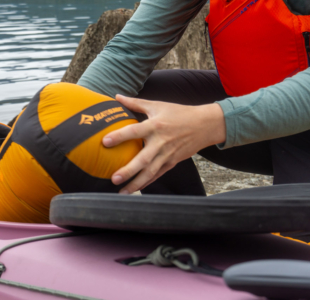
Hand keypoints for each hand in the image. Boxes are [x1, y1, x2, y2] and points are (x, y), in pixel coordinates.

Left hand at [104, 95, 226, 193]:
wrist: (204, 125)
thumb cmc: (179, 113)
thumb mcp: (157, 105)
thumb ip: (135, 103)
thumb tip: (116, 96)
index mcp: (155, 125)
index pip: (134, 131)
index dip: (120, 136)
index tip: (105, 142)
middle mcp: (161, 142)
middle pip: (143, 159)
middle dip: (128, 170)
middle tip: (113, 178)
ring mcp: (167, 154)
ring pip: (150, 172)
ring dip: (136, 183)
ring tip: (121, 192)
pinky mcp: (172, 162)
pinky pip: (158, 175)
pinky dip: (147, 183)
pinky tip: (135, 189)